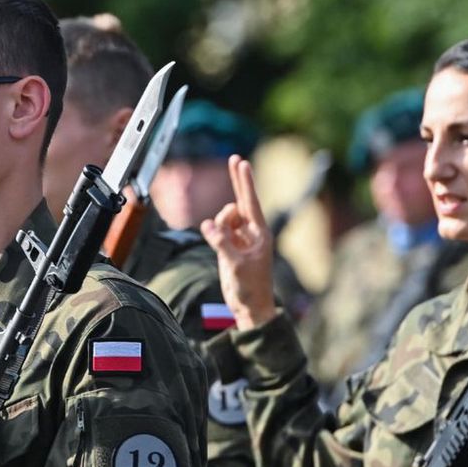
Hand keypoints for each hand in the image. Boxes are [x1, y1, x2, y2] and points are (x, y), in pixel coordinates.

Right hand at [198, 155, 278, 329]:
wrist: (250, 307)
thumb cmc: (251, 287)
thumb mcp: (236, 264)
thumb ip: (221, 243)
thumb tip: (207, 225)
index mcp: (260, 233)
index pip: (250, 202)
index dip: (244, 181)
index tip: (242, 162)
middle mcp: (251, 233)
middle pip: (240, 202)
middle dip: (237, 182)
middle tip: (235, 159)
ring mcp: (240, 239)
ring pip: (225, 219)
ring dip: (219, 225)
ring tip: (222, 245)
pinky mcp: (230, 248)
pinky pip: (219, 231)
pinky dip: (214, 233)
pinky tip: (214, 241)